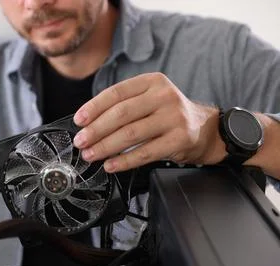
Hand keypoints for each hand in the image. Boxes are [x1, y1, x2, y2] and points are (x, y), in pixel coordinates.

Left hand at [72, 73, 226, 172]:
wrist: (205, 129)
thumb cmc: (169, 114)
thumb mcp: (150, 99)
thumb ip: (124, 105)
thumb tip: (88, 123)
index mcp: (152, 82)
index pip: (117, 93)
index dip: (94, 107)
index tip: (79, 120)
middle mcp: (164, 96)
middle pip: (121, 114)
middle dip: (96, 130)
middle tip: (81, 141)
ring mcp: (174, 118)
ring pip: (131, 134)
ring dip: (105, 146)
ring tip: (91, 154)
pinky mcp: (180, 139)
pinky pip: (145, 152)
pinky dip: (124, 161)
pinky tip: (111, 165)